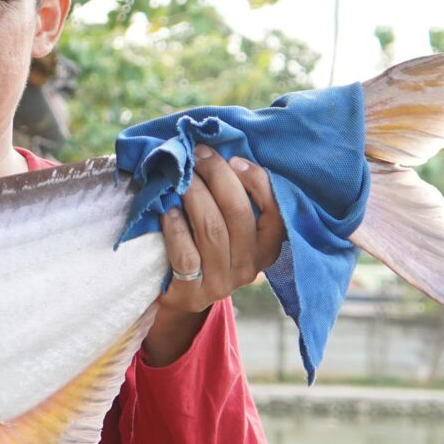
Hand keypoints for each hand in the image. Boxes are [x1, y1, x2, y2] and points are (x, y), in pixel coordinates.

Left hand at [146, 147, 286, 361]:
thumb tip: (221, 150)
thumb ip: (234, 196)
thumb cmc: (205, 245)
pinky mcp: (193, 293)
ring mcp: (222, 282)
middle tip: (198, 156)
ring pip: (213, 231)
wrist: (179, 293)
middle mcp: (250, 266)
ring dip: (195, 196)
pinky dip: (176, 229)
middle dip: (218, 177)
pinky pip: (186, 255)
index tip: (234, 159)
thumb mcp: (229, 225)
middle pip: (238, 214)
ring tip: (181, 178)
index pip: (276, 211)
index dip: (256, 181)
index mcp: (267, 247)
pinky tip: (167, 212)